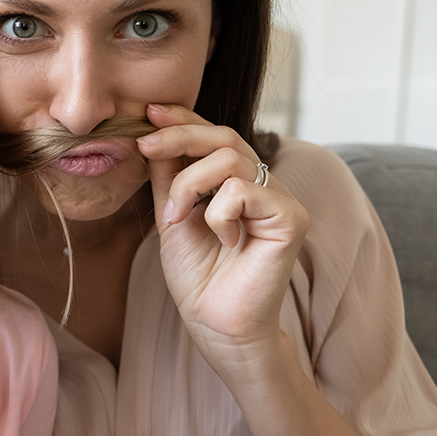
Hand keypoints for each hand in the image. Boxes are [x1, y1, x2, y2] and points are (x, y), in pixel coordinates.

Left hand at [136, 104, 308, 369]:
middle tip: (145, 146)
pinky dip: (218, 213)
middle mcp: (263, 184)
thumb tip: (152, 131)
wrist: (215, 323)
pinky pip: (244, 190)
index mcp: (237, 181)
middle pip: (224, 135)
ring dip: (189, 184)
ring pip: (230, 159)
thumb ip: (168, 175)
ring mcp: (281, 199)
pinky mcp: (291, 218)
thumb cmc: (197, 275)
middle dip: (179, 135)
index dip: (183, 119)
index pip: (214, 135)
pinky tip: (223, 240)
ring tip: (177, 218)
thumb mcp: (172, 214)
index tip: (148, 113)